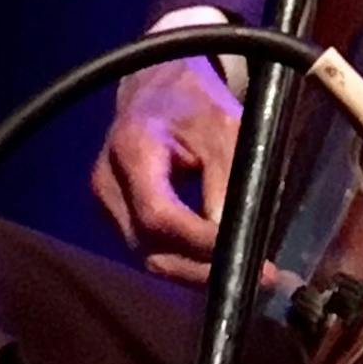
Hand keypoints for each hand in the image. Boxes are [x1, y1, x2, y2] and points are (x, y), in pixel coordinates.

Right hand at [92, 54, 269, 285]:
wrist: (157, 83)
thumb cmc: (193, 99)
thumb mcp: (224, 125)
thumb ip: (229, 177)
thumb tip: (235, 236)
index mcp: (131, 149)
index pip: (159, 215)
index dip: (200, 243)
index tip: (246, 256)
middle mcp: (106, 183)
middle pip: (149, 247)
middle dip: (201, 270)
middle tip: (257, 279)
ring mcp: (105, 202)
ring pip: (147, 256)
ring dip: (194, 272)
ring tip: (244, 274)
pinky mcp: (114, 214)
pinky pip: (148, 247)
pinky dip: (182, 259)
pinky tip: (216, 263)